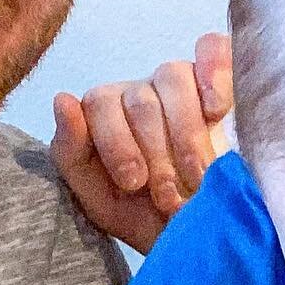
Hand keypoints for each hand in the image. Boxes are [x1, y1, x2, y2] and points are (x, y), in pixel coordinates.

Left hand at [52, 31, 232, 253]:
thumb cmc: (146, 216)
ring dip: (186, 133)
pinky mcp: (221, 83)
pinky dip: (215, 70)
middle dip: (156, 153)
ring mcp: (183, 82)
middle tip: (170, 196)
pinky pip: (214, 50)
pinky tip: (216, 108)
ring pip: (173, 78)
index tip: (136, 184)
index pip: (100, 101)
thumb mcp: (99, 200)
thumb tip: (63, 99)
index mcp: (105, 111)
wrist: (198, 235)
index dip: (118, 144)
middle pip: (140, 99)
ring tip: (198, 176)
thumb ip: (71, 152)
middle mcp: (141, 90)